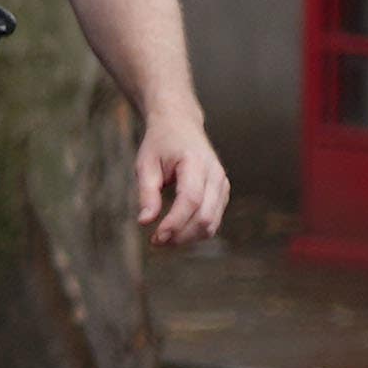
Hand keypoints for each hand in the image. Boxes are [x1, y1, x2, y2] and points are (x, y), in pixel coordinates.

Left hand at [134, 119, 229, 247]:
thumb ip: (147, 193)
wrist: (180, 125)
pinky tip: (176, 231)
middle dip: (180, 235)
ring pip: (212, 222)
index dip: (174, 222)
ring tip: (163, 238)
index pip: (190, 199)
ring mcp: (222, 184)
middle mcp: (215, 174)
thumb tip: (145, 222)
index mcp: (196, 162)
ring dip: (188, 237)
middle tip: (156, 242)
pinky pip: (213, 219)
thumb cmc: (160, 144)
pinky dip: (195, 231)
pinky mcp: (222, 193)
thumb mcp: (145, 164)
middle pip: (205, 216)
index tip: (156, 237)